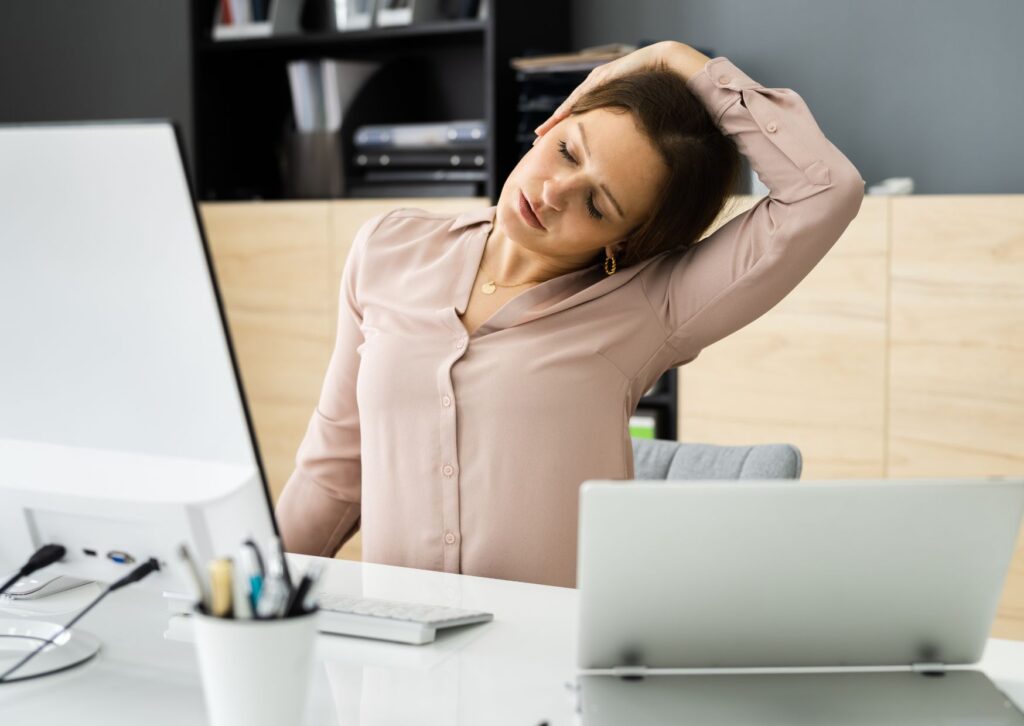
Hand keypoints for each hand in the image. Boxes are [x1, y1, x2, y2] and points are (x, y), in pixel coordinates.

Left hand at [532, 41, 701, 138]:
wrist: (668, 66)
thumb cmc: (659, 94)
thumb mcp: (638, 119)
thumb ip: (628, 133)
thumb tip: (629, 159)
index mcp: (604, 100)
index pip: (579, 118)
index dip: (565, 132)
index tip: (551, 147)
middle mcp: (597, 89)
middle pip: (570, 111)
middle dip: (553, 127)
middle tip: (536, 142)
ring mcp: (598, 81)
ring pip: (571, 104)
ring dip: (556, 120)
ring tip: (541, 134)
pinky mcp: (603, 77)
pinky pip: (583, 95)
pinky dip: (570, 107)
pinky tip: (559, 118)